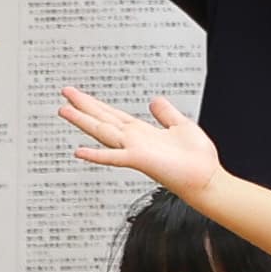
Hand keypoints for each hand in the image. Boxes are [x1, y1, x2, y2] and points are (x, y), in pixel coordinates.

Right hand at [61, 88, 221, 196]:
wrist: (206, 178)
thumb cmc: (197, 157)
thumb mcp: (181, 125)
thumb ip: (166, 113)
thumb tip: (154, 100)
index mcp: (142, 132)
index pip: (113, 115)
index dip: (95, 103)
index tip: (78, 94)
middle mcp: (134, 140)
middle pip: (103, 119)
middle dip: (83, 106)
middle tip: (64, 92)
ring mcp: (134, 150)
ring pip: (103, 132)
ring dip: (83, 122)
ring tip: (64, 110)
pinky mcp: (139, 160)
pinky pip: (114, 157)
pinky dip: (96, 155)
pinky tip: (79, 151)